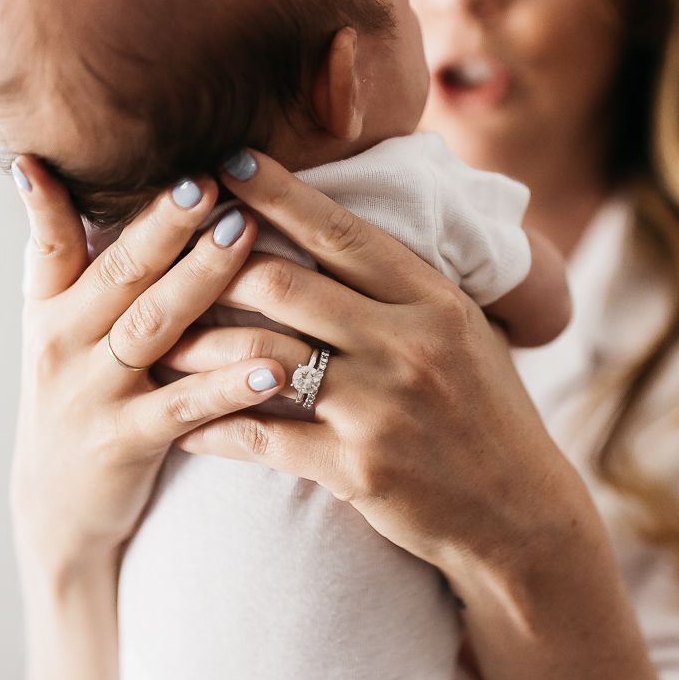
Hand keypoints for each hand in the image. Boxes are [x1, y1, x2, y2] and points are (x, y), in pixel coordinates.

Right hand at [9, 157, 286, 575]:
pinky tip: (274, 365)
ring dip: (201, 280)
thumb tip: (59, 167)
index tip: (88, 151)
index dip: (65, 195)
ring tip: (246, 237)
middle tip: (211, 177)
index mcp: (50, 306)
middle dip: (165, 224)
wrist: (58, 509)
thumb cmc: (79, 398)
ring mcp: (94, 393)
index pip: (51, 238)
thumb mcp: (61, 327)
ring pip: (152, 327)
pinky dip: (229, 384)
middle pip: (119, 272)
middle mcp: (63, 342)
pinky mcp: (127, 442)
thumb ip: (73, 257)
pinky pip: (185, 406)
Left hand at [166, 150, 592, 599]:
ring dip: (197, 347)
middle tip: (172, 256)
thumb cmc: (488, 417)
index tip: (227, 162)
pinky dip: (212, 428)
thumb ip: (411, 287)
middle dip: (215, 267)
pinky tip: (181, 423)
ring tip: (158, 339)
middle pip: (284, 284)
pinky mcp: (357, 469)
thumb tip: (351, 228)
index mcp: (435, 301)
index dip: (277, 193)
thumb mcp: (468, 334)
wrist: (521, 517)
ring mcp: (381, 408)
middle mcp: (409, 345)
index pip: (342, 232)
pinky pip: (262, 438)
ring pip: (260, 357)